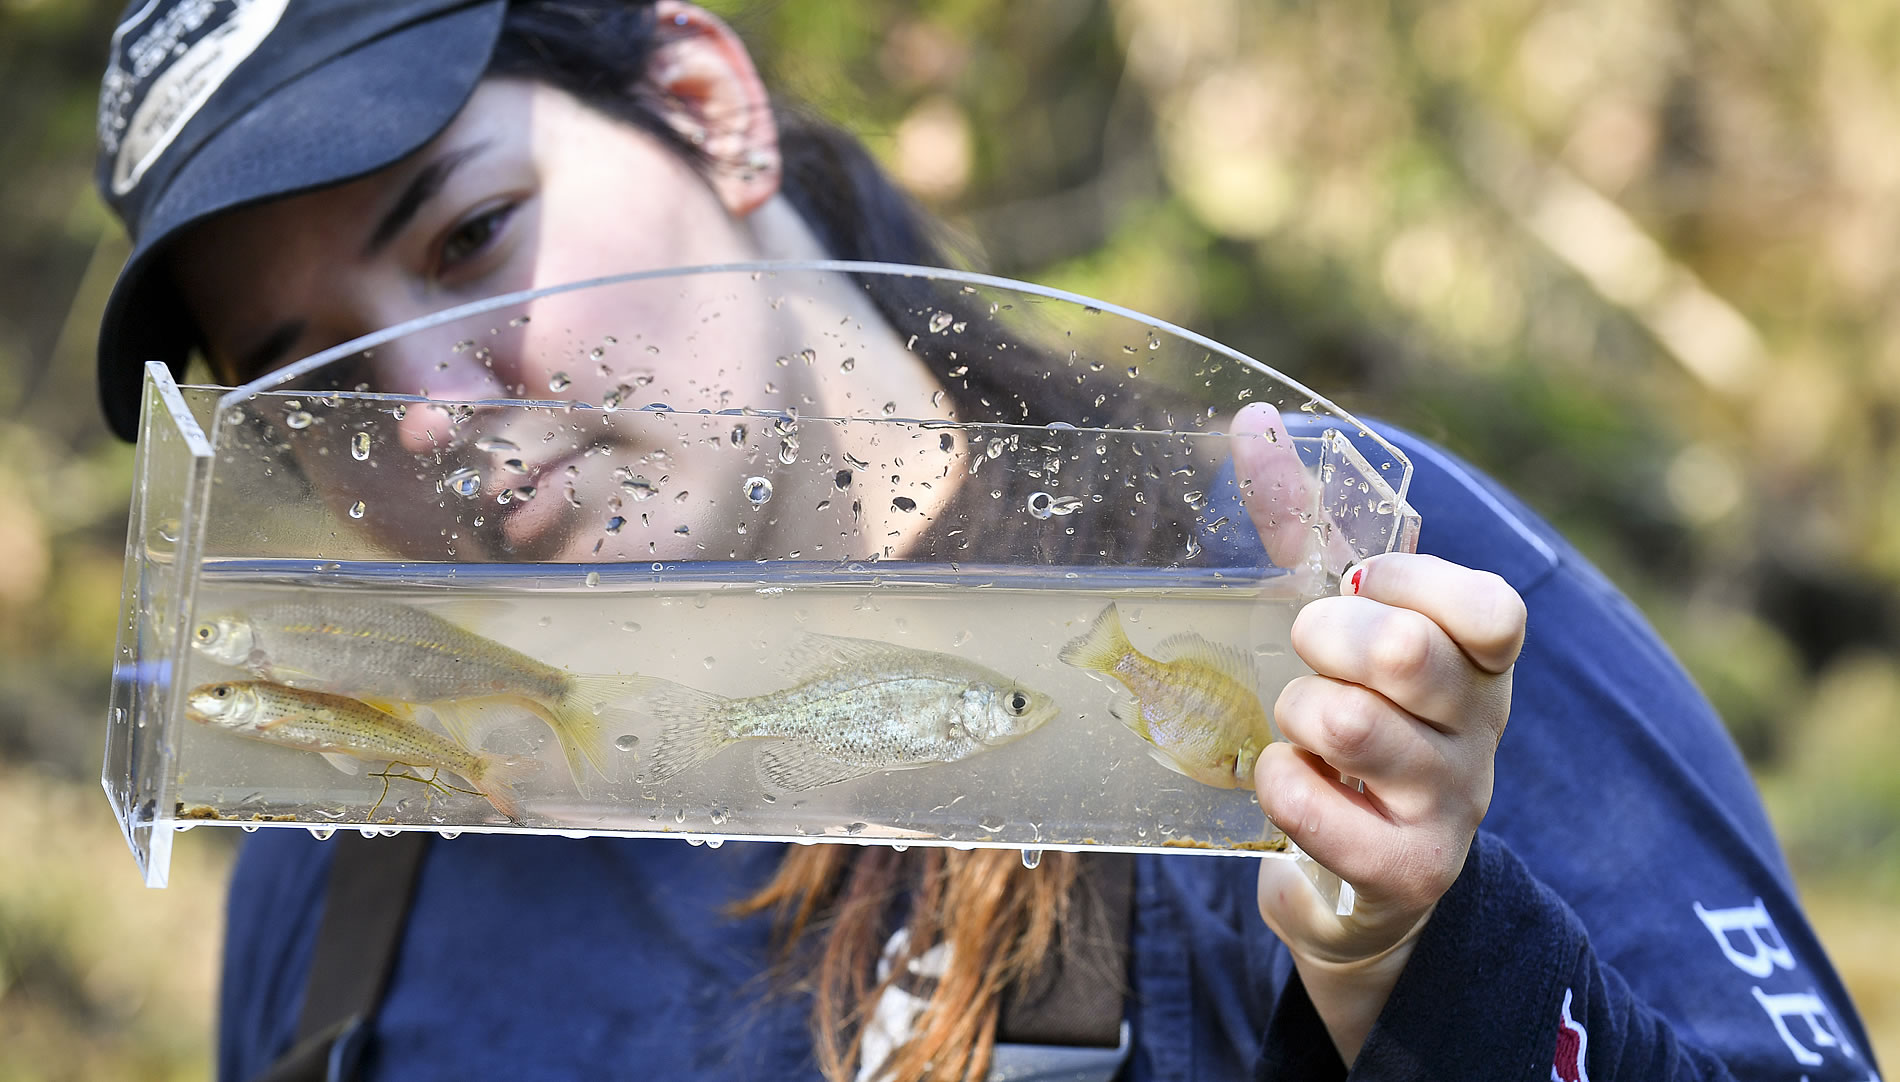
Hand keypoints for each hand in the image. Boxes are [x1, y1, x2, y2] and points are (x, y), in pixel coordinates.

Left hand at [1230, 406, 1525, 1062]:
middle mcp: (1480, 729)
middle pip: (1405, 653)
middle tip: (1305, 651)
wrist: (1368, 877)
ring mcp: (1449, 804)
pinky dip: (1277, 783)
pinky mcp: (1406, 871)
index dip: (1410, 583)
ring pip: (1348, 725)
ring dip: (1295, 713)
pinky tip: (1284, 780)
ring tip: (1297, 724)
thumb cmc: (1359, 721)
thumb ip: (1301, 527)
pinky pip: (1315, 806)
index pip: (1490, 608)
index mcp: (1478, 660)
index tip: (1356, 582)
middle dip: (1326, 638)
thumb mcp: (1341, 622)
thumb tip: (1254, 422)